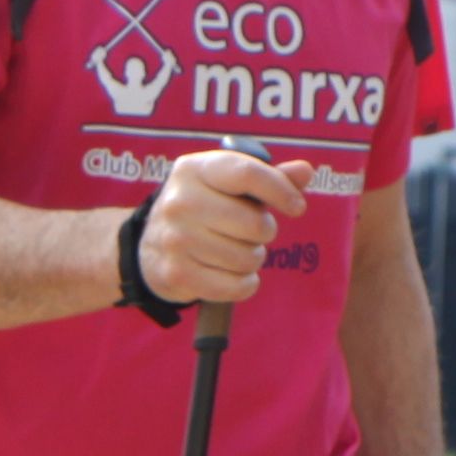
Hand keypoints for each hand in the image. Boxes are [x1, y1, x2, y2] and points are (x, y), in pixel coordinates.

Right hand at [137, 148, 303, 308]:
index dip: (280, 190)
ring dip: (252, 259)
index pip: (247, 174)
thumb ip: (268, 177)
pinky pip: (237, 286)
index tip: (296, 207)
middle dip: (263, 232)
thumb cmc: (202, 209)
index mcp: (194, 169)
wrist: (148, 247)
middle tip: (249, 232)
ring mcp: (176, 239)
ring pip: (248, 258)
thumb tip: (306, 170)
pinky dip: (244, 284)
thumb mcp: (226, 184)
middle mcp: (180, 201)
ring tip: (233, 251)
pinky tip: (232, 275)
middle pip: (255, 224)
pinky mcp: (177, 274)